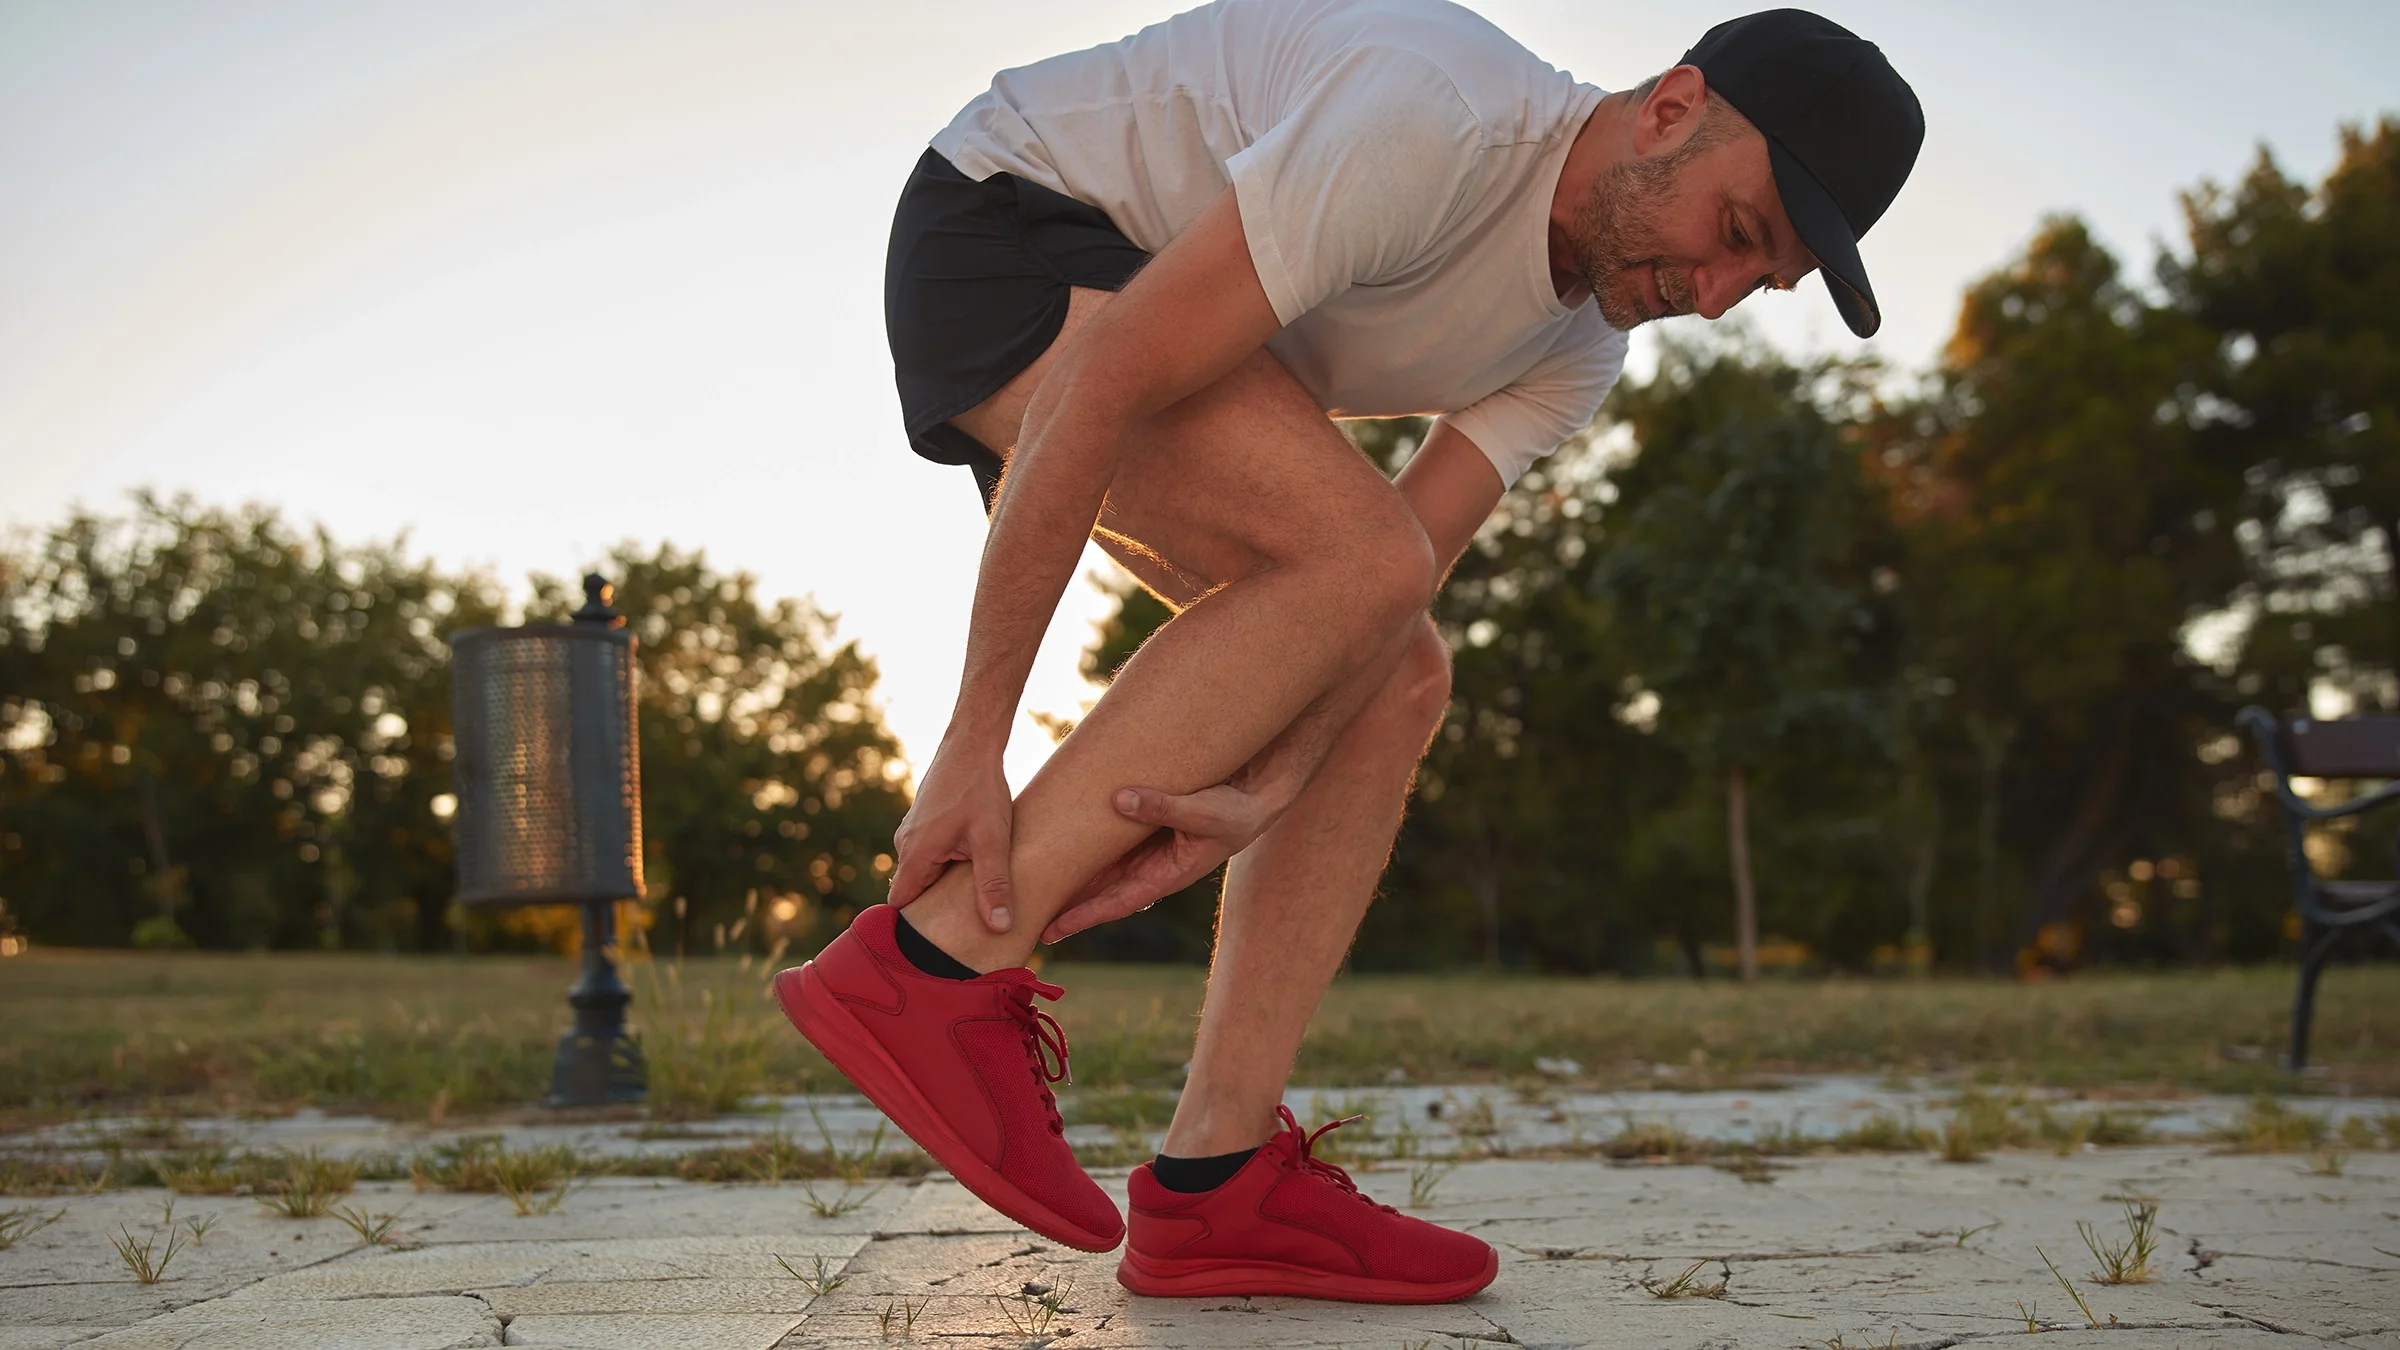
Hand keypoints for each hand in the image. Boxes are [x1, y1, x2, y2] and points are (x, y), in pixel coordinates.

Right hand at [888, 737, 1015, 931]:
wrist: (973, 742)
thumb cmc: (981, 789)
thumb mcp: (993, 840)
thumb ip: (994, 885)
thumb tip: (999, 928)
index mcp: (915, 854)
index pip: (900, 906)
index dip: (914, 927)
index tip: (935, 943)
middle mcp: (906, 844)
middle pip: (912, 891)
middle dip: (933, 910)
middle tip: (960, 930)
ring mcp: (913, 831)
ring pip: (922, 872)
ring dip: (942, 886)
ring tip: (969, 902)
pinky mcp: (924, 822)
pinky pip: (928, 855)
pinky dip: (945, 866)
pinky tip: (971, 869)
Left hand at [1040, 778, 1291, 944]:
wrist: (1255, 795)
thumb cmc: (1236, 810)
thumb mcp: (1205, 810)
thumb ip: (1164, 806)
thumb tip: (1119, 799)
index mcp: (1167, 876)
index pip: (1117, 902)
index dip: (1083, 917)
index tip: (1051, 929)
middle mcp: (1151, 867)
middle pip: (1100, 891)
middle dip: (1065, 904)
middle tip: (1024, 915)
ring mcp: (1147, 850)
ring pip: (1101, 868)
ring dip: (1070, 877)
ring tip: (1030, 883)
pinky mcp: (1146, 828)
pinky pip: (1108, 842)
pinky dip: (1084, 847)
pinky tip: (1058, 842)